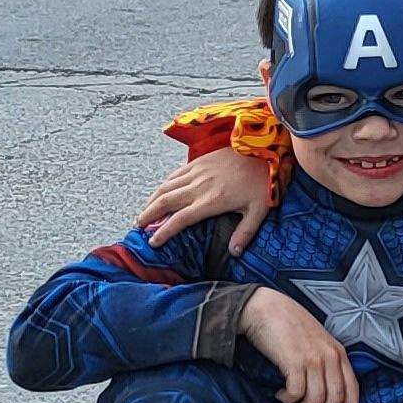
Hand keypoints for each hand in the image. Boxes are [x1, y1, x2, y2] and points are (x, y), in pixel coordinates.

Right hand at [141, 148, 279, 254]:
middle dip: (148, 216)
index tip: (153, 242)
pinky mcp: (198, 162)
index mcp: (211, 201)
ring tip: (143, 213)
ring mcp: (196, 172)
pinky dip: (163, 185)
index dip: (164, 232)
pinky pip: (174, 174)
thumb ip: (245, 233)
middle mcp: (199, 187)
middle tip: (138, 227)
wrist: (264, 149)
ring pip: (166, 187)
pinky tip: (159, 192)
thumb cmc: (263, 181)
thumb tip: (233, 253)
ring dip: (151, 200)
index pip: (180, 220)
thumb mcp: (259, 210)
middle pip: (165, 202)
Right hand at [241, 291, 359, 402]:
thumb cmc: (286, 325)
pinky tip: (279, 395)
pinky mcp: (295, 362)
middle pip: (335, 399)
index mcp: (338, 352)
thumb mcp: (315, 341)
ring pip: (316, 401)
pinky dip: (287, 400)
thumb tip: (321, 392)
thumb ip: (323, 361)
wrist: (264, 307)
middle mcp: (330, 356)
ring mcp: (314, 359)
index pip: (353, 387)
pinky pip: (296, 394)